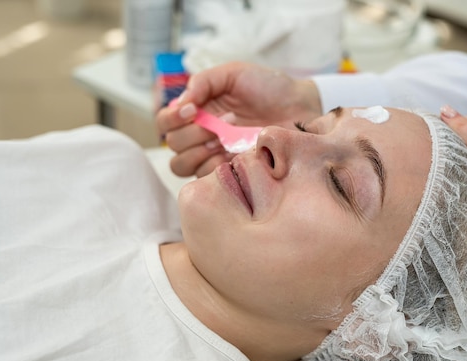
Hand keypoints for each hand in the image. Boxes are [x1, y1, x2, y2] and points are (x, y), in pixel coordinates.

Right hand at [156, 61, 321, 177]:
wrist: (301, 106)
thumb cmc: (269, 87)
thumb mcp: (233, 74)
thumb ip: (204, 82)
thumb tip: (182, 103)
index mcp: (198, 112)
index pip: (165, 122)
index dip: (171, 119)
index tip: (192, 110)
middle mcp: (202, 135)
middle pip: (172, 145)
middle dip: (191, 134)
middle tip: (218, 125)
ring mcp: (216, 156)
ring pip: (182, 165)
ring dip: (198, 152)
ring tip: (224, 140)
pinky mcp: (232, 171)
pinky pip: (207, 179)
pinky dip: (215, 167)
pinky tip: (233, 154)